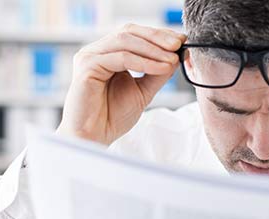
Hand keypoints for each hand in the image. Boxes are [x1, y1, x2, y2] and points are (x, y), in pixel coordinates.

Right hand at [57, 23, 185, 144]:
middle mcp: (96, 52)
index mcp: (107, 54)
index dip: (158, 35)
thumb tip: (176, 56)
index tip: (181, 41)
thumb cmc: (111, 117)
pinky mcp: (88, 66)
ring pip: (125, 41)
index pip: (134, 34)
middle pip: (129, 32)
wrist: (94, 137)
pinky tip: (160, 68)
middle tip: (178, 44)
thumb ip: (157, 73)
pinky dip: (144, 62)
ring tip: (172, 59)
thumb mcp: (142, 91)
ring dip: (153, 49)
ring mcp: (90, 57)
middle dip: (157, 37)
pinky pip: (121, 57)